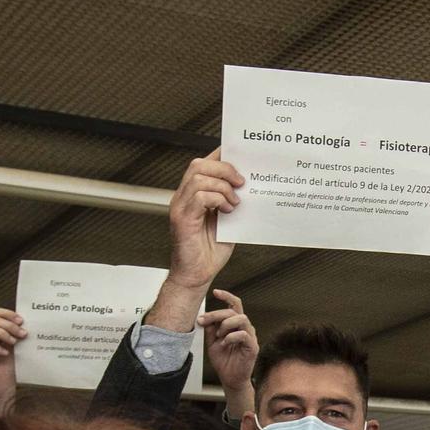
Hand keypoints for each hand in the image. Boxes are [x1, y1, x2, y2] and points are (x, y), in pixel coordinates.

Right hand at [168, 151, 241, 289]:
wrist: (197, 275)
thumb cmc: (210, 251)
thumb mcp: (227, 220)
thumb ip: (232, 201)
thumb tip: (249, 186)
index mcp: (192, 194)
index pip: (203, 163)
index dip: (220, 155)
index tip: (241, 155)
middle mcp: (183, 197)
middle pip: (199, 164)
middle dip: (224, 169)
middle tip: (241, 183)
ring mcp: (180, 206)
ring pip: (199, 178)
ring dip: (222, 187)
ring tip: (234, 202)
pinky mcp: (182, 219)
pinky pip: (198, 197)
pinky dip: (217, 200)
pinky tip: (227, 210)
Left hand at [200, 288, 258, 392]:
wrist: (230, 378)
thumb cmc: (224, 361)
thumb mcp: (211, 342)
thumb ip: (210, 328)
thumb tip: (205, 316)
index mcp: (236, 325)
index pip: (235, 305)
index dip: (226, 296)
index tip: (215, 292)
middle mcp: (245, 328)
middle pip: (234, 311)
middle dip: (216, 314)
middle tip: (204, 321)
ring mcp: (250, 337)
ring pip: (241, 319)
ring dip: (225, 325)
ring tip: (219, 336)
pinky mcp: (253, 347)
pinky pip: (243, 335)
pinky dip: (231, 337)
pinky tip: (225, 343)